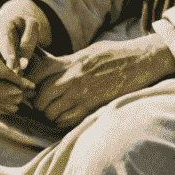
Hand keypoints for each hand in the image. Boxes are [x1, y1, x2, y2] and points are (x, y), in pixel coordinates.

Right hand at [0, 0, 51, 111]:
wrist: (4, 28)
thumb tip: (22, 65)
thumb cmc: (21, 28)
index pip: (2, 46)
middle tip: (26, 89)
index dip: (13, 61)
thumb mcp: (29, 26)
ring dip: (1, 92)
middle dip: (9, 79)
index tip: (25, 75)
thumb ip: (28, 41)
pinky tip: (13, 107)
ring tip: (20, 99)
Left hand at [30, 37, 174, 129]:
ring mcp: (83, 95)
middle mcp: (73, 80)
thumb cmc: (115, 54)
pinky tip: (69, 116)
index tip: (35, 90)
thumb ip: (68, 62)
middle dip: (40, 105)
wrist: (141, 61)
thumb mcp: (88, 52)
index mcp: (70, 63)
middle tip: (46, 104)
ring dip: (52, 115)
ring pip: (52, 114)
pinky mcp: (93, 107)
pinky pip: (68, 121)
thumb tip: (51, 68)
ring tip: (58, 111)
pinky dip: (64, 122)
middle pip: (41, 100)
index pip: (38, 77)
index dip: (33, 87)